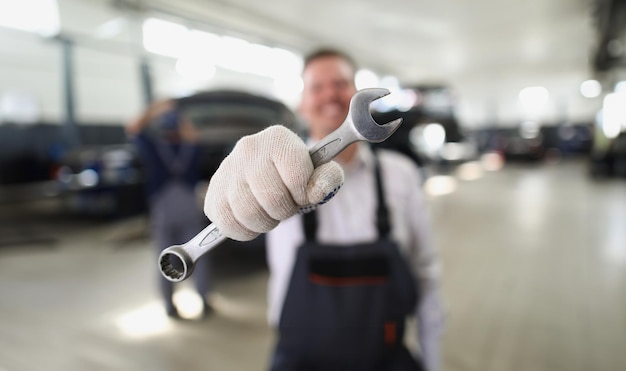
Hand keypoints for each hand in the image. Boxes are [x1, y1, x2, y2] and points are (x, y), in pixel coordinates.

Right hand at [204, 125, 343, 240]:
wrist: (267, 171)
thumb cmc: (295, 174)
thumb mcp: (319, 172)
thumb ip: (329, 177)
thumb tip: (317, 191)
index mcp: (278, 139)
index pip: (297, 179)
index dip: (303, 194)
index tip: (301, 192)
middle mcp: (248, 148)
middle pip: (271, 199)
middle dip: (284, 211)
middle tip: (284, 205)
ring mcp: (226, 170)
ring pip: (248, 213)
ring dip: (264, 222)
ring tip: (268, 211)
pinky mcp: (213, 192)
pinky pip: (226, 224)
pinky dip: (244, 231)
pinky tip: (251, 220)